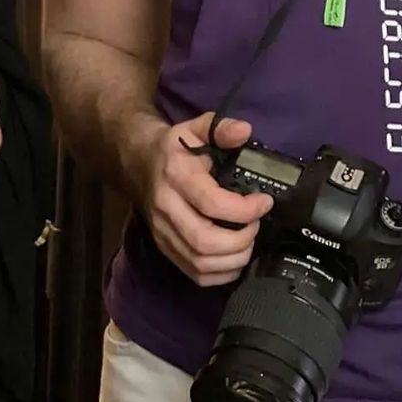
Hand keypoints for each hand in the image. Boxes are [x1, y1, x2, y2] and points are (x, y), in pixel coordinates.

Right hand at [128, 112, 273, 287]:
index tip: (263, 202)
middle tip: (256, 225)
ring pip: (200, 263)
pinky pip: (195, 274)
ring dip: (234, 259)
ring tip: (248, 240)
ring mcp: (163, 232)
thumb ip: (220, 127)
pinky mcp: (165, 248)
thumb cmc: (173, 148)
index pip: (211, 203)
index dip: (244, 209)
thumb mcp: (195, 129)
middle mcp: (166, 208)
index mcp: (176, 177)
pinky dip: (221, 274)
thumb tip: (244, 131)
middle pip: (204, 241)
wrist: (138, 163)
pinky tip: (234, 258)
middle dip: (241, 240)